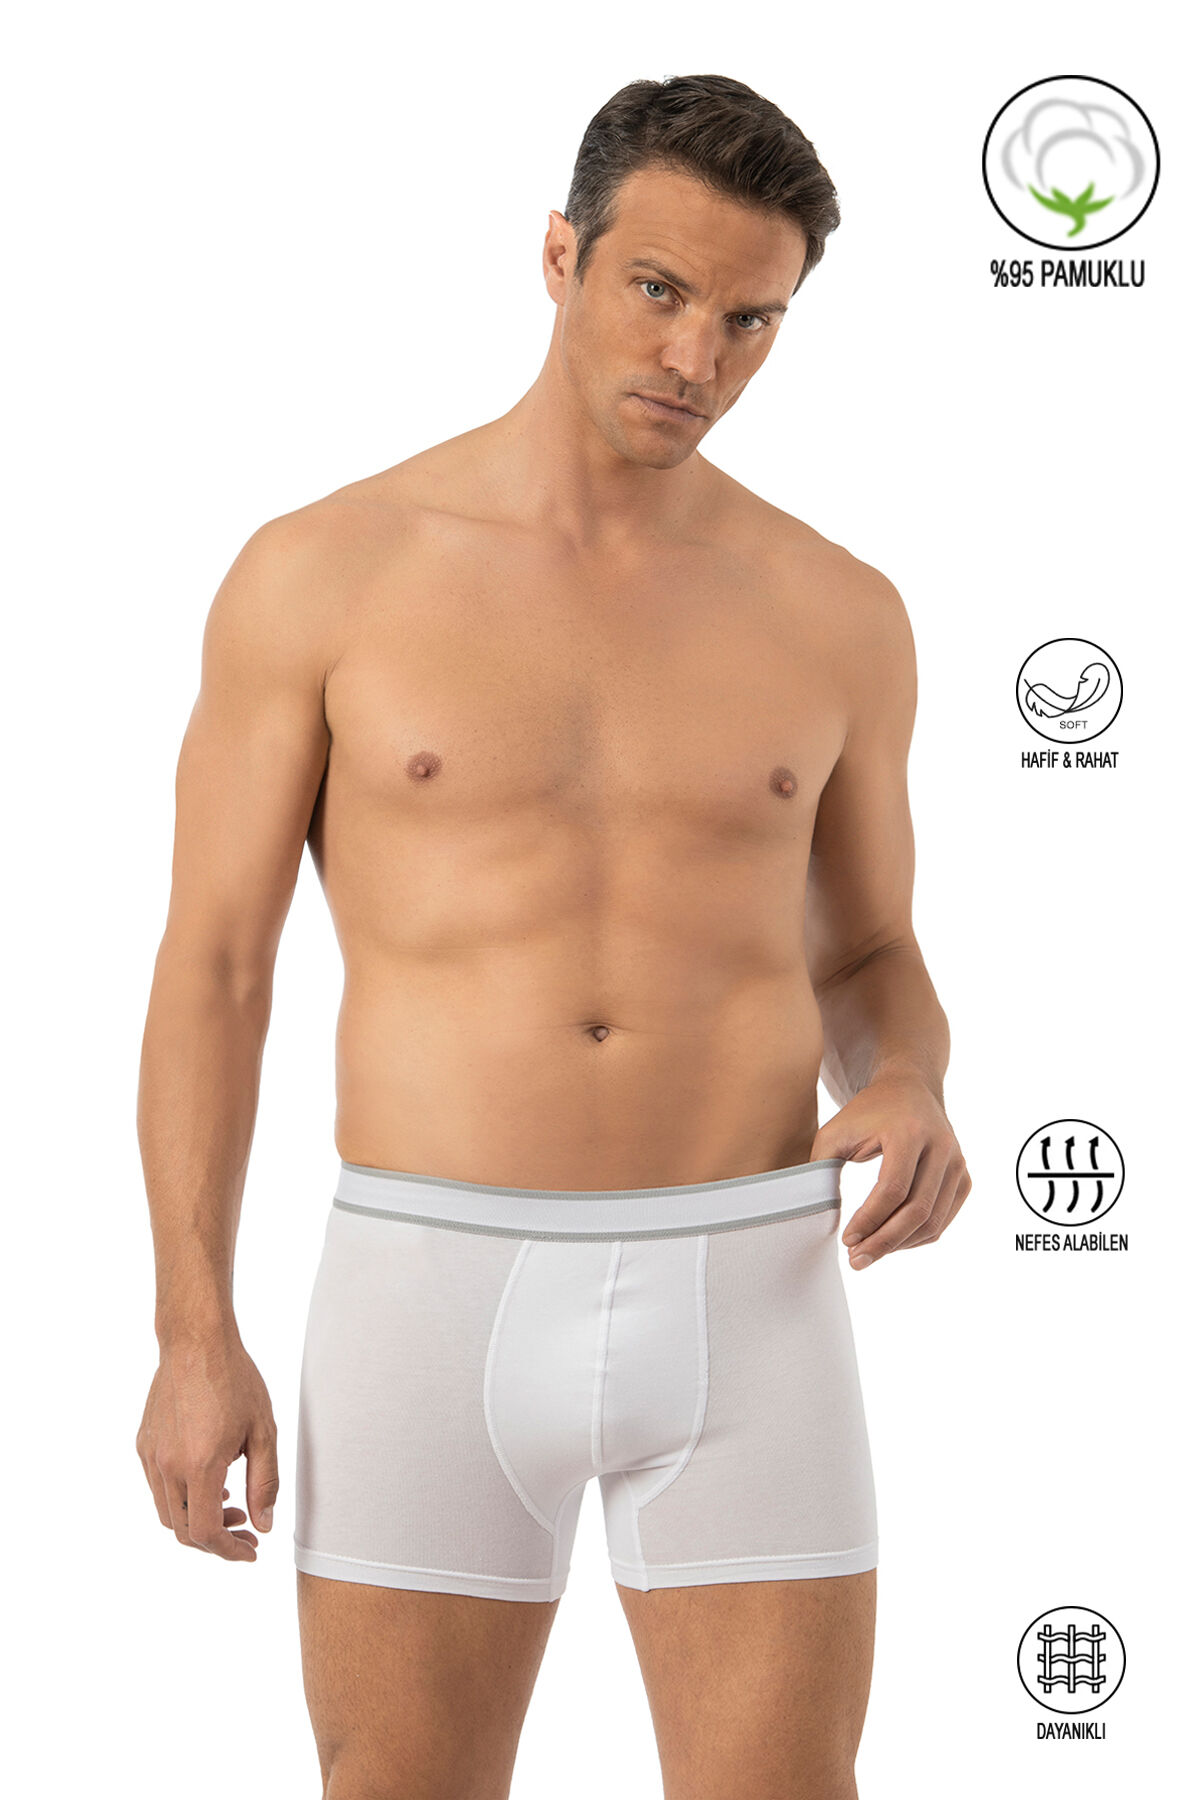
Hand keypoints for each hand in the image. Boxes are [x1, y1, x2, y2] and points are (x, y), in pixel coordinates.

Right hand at [136, 1333, 278, 1561]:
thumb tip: (263, 1525)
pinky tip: (208, 1482)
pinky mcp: (143, 1443)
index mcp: (199, 1465)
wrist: (196, 1341)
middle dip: (216, 1540)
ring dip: (196, 1521)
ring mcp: (150, 1455)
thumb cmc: (235, 1380)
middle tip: (247, 1530)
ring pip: (166, 1512)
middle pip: (182, 1530)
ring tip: (230, 1507)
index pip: (205, 1533)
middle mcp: (167, 1466)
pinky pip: (157, 1487)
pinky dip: (180, 1498)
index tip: (251, 1550)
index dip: (229, 1551)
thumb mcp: (263, 1431)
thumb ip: (264, 1482)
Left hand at [810, 1072, 970, 1270]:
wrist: (909, 1088)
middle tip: (856, 1260)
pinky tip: (892, 1242)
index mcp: (909, 1132)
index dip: (870, 1220)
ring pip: (934, 1221)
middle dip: (884, 1242)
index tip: (847, 1239)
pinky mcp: (963, 1176)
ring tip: (870, 1255)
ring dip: (900, 1245)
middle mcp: (941, 1147)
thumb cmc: (867, 1112)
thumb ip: (821, 1168)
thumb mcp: (835, 1131)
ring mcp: (957, 1163)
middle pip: (917, 1210)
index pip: (893, 1189)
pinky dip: (919, 1237)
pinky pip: (944, 1218)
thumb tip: (813, 1213)